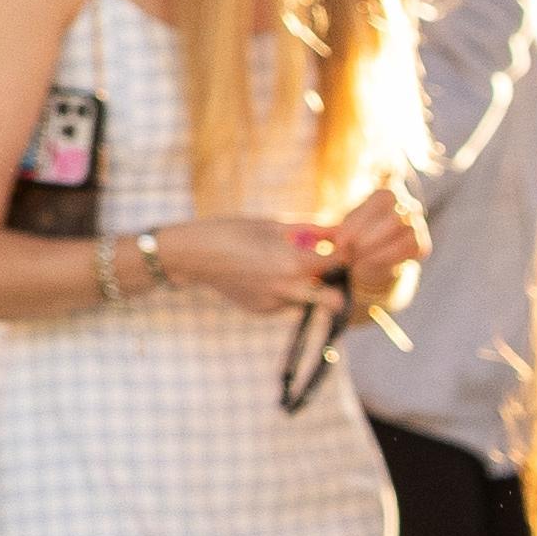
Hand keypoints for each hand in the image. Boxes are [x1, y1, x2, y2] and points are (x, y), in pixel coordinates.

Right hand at [155, 212, 336, 316]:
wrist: (191, 255)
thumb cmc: (231, 231)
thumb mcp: (273, 225)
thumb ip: (310, 231)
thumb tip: (339, 230)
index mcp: (292, 262)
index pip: (338, 263)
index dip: (345, 254)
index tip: (344, 247)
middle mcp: (287, 288)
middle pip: (334, 300)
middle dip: (338, 286)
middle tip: (330, 270)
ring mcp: (274, 303)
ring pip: (308, 301)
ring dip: (309, 287)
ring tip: (288, 267)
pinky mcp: (262, 310)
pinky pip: (286, 303)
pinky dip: (286, 291)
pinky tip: (265, 275)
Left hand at [316, 184, 429, 301]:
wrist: (372, 266)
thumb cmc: (352, 244)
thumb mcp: (337, 234)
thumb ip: (323, 232)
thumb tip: (295, 233)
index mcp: (387, 194)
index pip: (381, 199)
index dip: (360, 219)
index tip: (340, 239)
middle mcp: (407, 205)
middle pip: (393, 215)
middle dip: (366, 234)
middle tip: (346, 251)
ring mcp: (417, 225)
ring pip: (402, 230)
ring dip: (376, 246)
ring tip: (355, 259)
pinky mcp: (421, 245)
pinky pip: (409, 247)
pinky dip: (386, 257)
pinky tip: (367, 264)